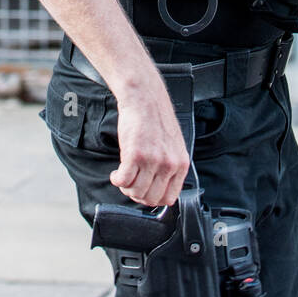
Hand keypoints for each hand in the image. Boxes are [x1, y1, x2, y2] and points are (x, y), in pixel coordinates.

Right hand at [109, 76, 190, 207]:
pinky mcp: (135, 154)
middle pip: (151, 198)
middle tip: (130, 184)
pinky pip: (123, 181)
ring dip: (125, 187)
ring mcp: (153, 160)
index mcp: (181, 163)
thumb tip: (158, 189)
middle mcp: (169, 164)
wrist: (145, 97)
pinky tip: (116, 173)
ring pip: (136, 191)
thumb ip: (170, 167)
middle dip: (137, 195)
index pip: (169, 198)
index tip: (144, 192)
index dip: (153, 199)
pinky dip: (116, 180)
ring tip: (123, 175)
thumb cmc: (156, 119)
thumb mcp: (173, 145)